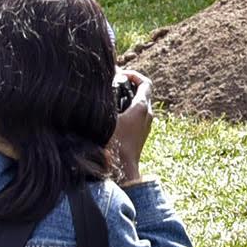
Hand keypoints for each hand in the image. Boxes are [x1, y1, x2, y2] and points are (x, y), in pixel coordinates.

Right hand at [109, 70, 152, 187]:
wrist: (121, 172)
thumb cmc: (113, 146)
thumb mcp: (106, 120)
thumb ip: (105, 101)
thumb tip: (99, 86)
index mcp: (142, 108)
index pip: (145, 83)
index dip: (133, 75)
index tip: (120, 74)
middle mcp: (147, 116)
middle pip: (142, 93)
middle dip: (128, 87)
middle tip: (112, 85)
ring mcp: (145, 126)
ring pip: (139, 106)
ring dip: (126, 100)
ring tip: (108, 101)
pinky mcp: (140, 136)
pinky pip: (136, 118)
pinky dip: (126, 112)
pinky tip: (110, 117)